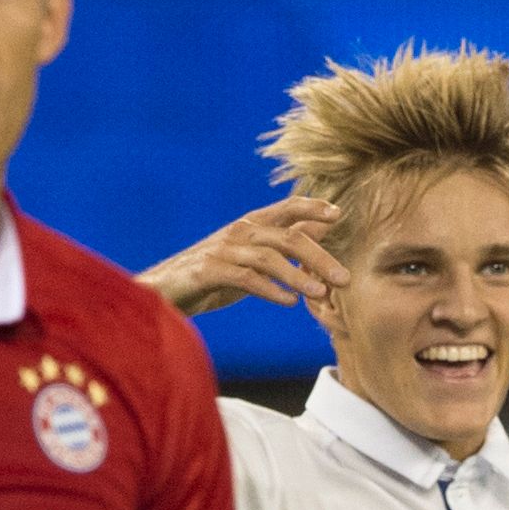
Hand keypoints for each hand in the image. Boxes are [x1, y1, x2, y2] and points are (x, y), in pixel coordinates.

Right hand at [141, 197, 349, 317]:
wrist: (163, 291)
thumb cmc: (213, 275)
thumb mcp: (253, 257)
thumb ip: (285, 242)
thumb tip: (323, 227)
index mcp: (250, 225)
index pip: (287, 208)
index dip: (312, 207)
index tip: (338, 214)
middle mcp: (239, 232)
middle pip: (286, 237)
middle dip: (319, 256)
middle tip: (345, 278)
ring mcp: (222, 250)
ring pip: (268, 258)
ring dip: (298, 276)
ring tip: (321, 294)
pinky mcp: (208, 272)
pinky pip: (244, 278)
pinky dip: (269, 289)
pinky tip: (289, 302)